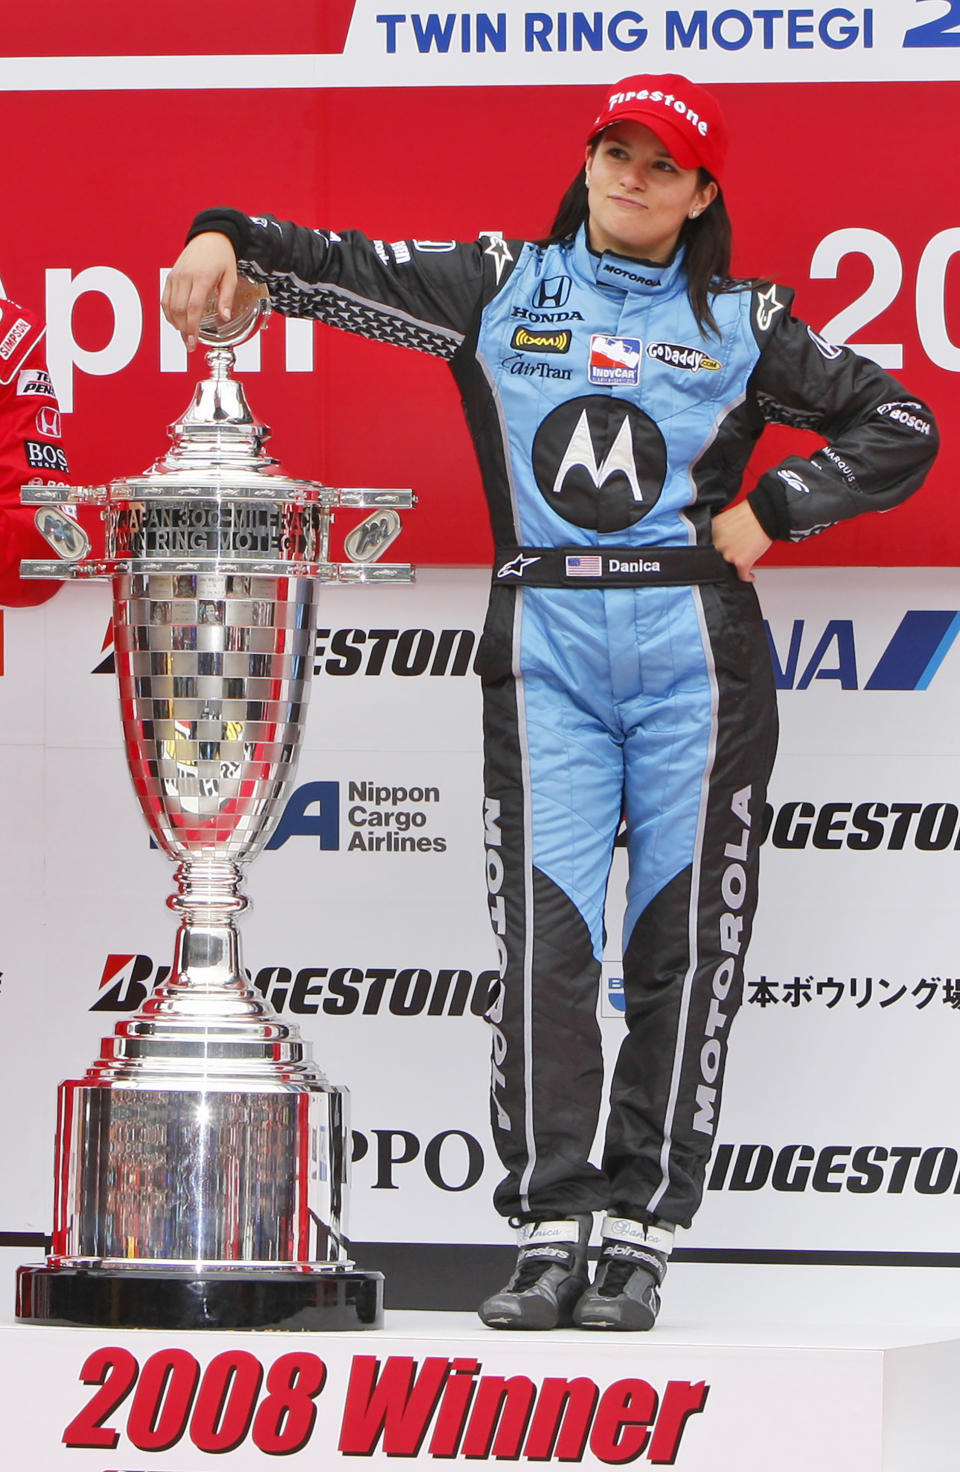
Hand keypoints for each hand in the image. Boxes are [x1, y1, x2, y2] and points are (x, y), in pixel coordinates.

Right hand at [161, 233, 237, 351]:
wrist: (210, 236)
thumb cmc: (222, 256)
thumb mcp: (231, 277)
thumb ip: (226, 299)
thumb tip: (224, 318)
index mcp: (201, 277)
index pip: (193, 308)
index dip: (191, 328)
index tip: (192, 342)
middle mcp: (185, 277)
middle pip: (179, 310)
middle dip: (183, 330)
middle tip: (189, 344)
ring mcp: (176, 276)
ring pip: (170, 306)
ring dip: (176, 324)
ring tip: (184, 335)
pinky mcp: (171, 276)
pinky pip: (165, 298)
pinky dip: (169, 313)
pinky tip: (176, 322)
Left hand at [711, 501, 771, 581]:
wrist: (765, 514)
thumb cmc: (751, 512)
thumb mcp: (727, 518)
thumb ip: (720, 530)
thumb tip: (721, 539)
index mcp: (712, 531)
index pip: (708, 546)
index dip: (714, 550)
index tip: (718, 553)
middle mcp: (717, 544)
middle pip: (717, 557)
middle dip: (725, 556)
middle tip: (734, 554)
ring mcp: (728, 554)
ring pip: (728, 566)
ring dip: (735, 565)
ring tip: (743, 562)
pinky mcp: (741, 562)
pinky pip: (742, 576)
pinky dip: (747, 577)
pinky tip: (749, 576)